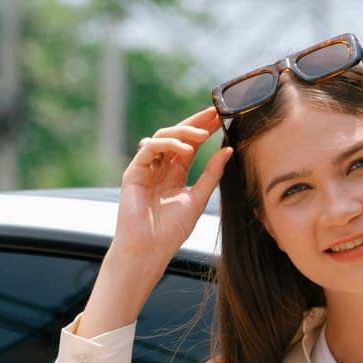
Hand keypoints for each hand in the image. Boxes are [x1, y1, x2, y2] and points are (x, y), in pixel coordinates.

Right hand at [112, 105, 234, 266]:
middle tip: (214, 113)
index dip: (205, 130)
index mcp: (176, 172)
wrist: (150, 249)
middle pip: (178, 136)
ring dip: (184, 133)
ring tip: (203, 135)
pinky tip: (185, 150)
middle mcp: (160, 166)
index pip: (191, 144)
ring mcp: (146, 167)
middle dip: (196, 123)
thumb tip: (229, 151)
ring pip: (163, 137)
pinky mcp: (134, 171)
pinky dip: (168, 145)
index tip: (223, 118)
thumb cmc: (172, 230)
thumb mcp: (198, 198)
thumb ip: (212, 175)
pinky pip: (150, 149)